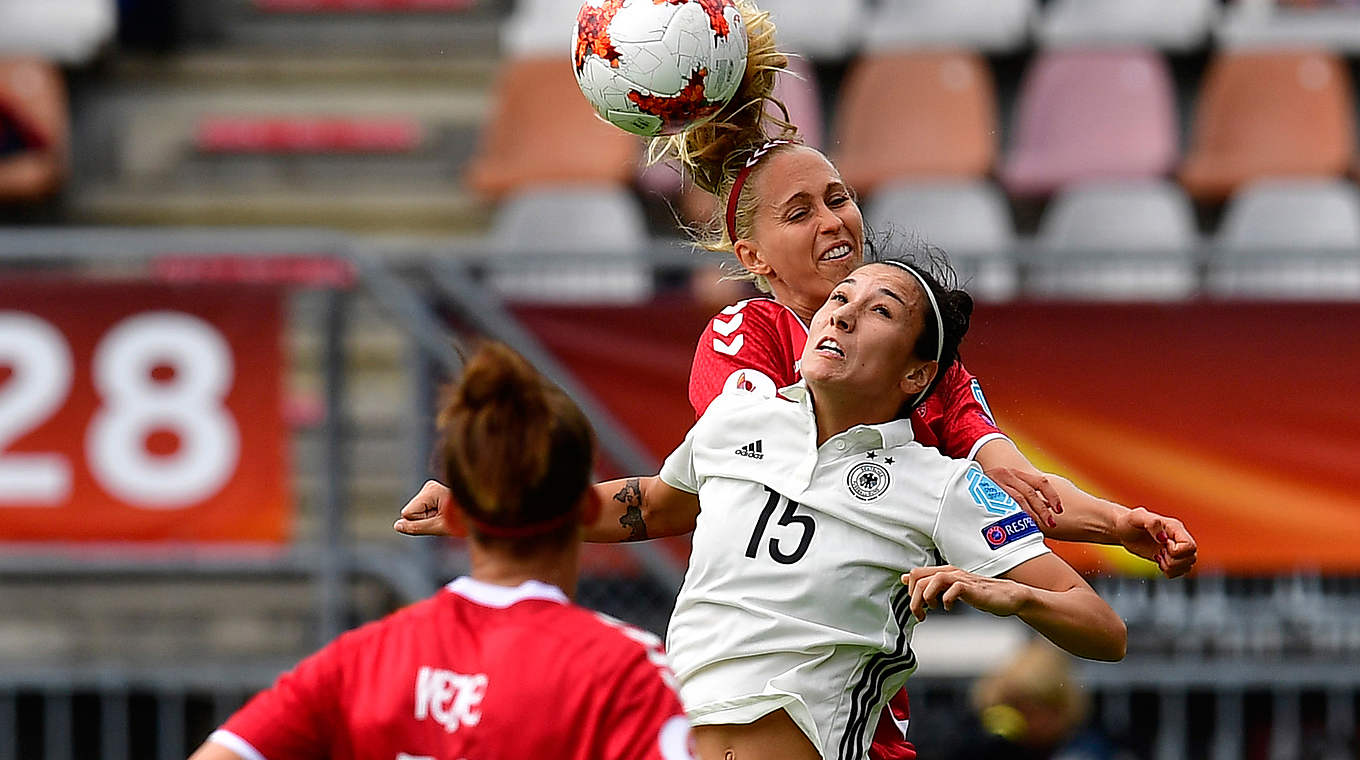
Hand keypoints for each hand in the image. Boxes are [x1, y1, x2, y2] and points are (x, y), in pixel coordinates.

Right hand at [393, 479, 461, 536]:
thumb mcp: (438, 527)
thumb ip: (416, 527)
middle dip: (425, 519)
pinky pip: (421, 510)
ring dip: (429, 517)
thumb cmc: (462, 520)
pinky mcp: (432, 493)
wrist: (478, 514)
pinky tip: (444, 512)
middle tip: (444, 518)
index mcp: (430, 490)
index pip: (408, 513)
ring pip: (415, 512)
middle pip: (411, 511)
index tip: (439, 519)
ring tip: (446, 515)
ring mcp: (431, 489)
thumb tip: (397, 526)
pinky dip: (431, 514)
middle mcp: (429, 486)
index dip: (421, 521)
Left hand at [901, 565, 1028, 620]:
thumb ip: (930, 583)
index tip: (915, 605)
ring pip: (933, 581)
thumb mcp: (951, 587)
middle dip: (914, 599)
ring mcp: (961, 579)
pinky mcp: (971, 588)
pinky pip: (953, 589)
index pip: (916, 573)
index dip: (910, 591)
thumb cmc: (979, 594)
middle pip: (920, 578)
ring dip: (927, 598)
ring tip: (932, 610)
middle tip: (920, 614)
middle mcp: (951, 572)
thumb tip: (907, 579)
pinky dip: (946, 600)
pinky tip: (948, 607)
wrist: (1006, 597)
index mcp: (944, 572)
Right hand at [983, 465, 1061, 528]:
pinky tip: (1020, 523)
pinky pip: (1003, 503)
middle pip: (1031, 493)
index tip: (1059, 510)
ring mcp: (995, 482)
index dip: (1052, 495)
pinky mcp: (985, 490)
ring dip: (1032, 514)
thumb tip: (1040, 509)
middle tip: (1052, 523)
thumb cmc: (985, 487)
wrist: (958, 477)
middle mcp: (1007, 474)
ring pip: (1019, 499)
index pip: (1040, 482)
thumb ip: (1018, 493)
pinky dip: (1014, 513)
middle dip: (1043, 509)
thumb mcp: (1003, 484)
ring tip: (1041, 526)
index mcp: (1015, 473)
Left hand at [1113, 506, 1196, 578]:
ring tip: (1158, 558)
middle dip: (1174, 561)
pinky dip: (1170, 572)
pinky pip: (1180, 571)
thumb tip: (1163, 538)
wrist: (1122, 530)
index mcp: (1175, 528)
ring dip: (1172, 567)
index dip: (1177, 552)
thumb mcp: (1136, 518)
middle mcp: (1178, 538)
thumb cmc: (1128, 521)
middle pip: (1191, 558)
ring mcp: (1175, 549)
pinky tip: (1159, 563)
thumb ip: (1152, 523)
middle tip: (1159, 555)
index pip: (1190, 546)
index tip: (1162, 547)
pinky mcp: (1170, 558)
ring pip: (1188, 566)